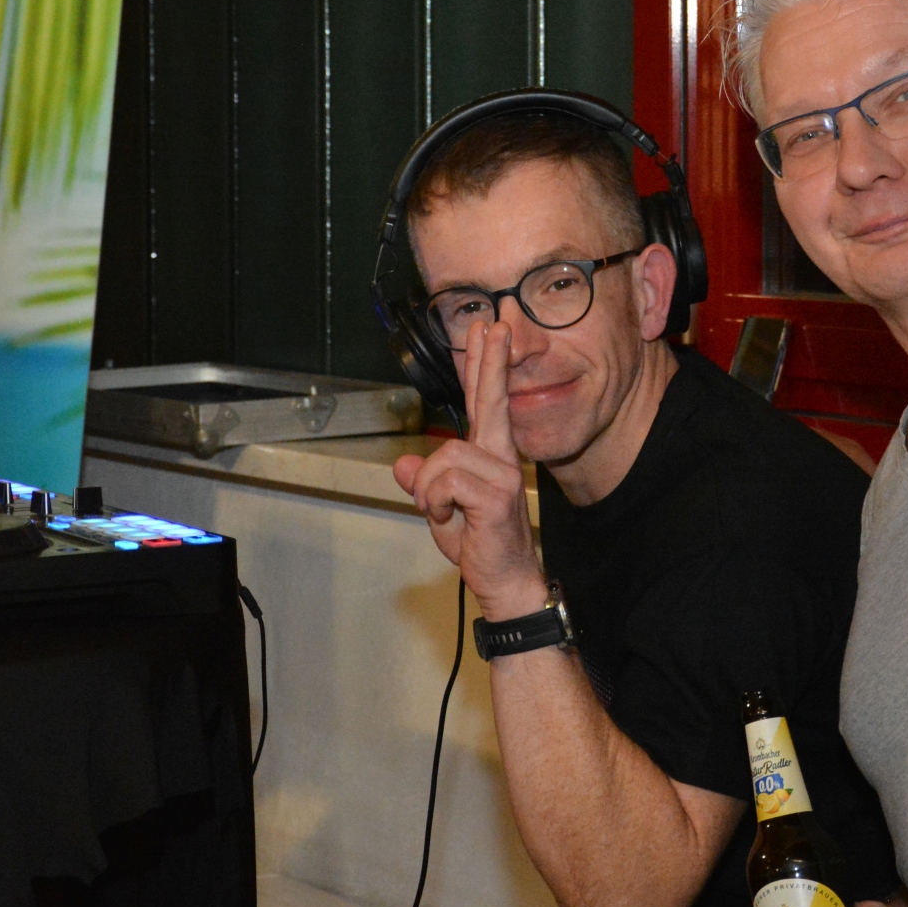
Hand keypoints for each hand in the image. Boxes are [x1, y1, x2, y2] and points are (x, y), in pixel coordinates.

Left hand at [391, 321, 545, 618]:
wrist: (505, 581)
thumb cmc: (481, 545)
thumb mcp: (441, 511)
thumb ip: (424, 485)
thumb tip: (401, 465)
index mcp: (490, 456)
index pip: (485, 403)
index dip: (484, 366)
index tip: (488, 331)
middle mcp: (500, 457)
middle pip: (489, 401)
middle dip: (487, 362)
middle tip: (491, 325)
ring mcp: (502, 474)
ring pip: (443, 457)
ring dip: (428, 490)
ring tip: (441, 511)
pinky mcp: (496, 495)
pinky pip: (444, 482)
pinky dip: (435, 503)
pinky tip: (451, 518)